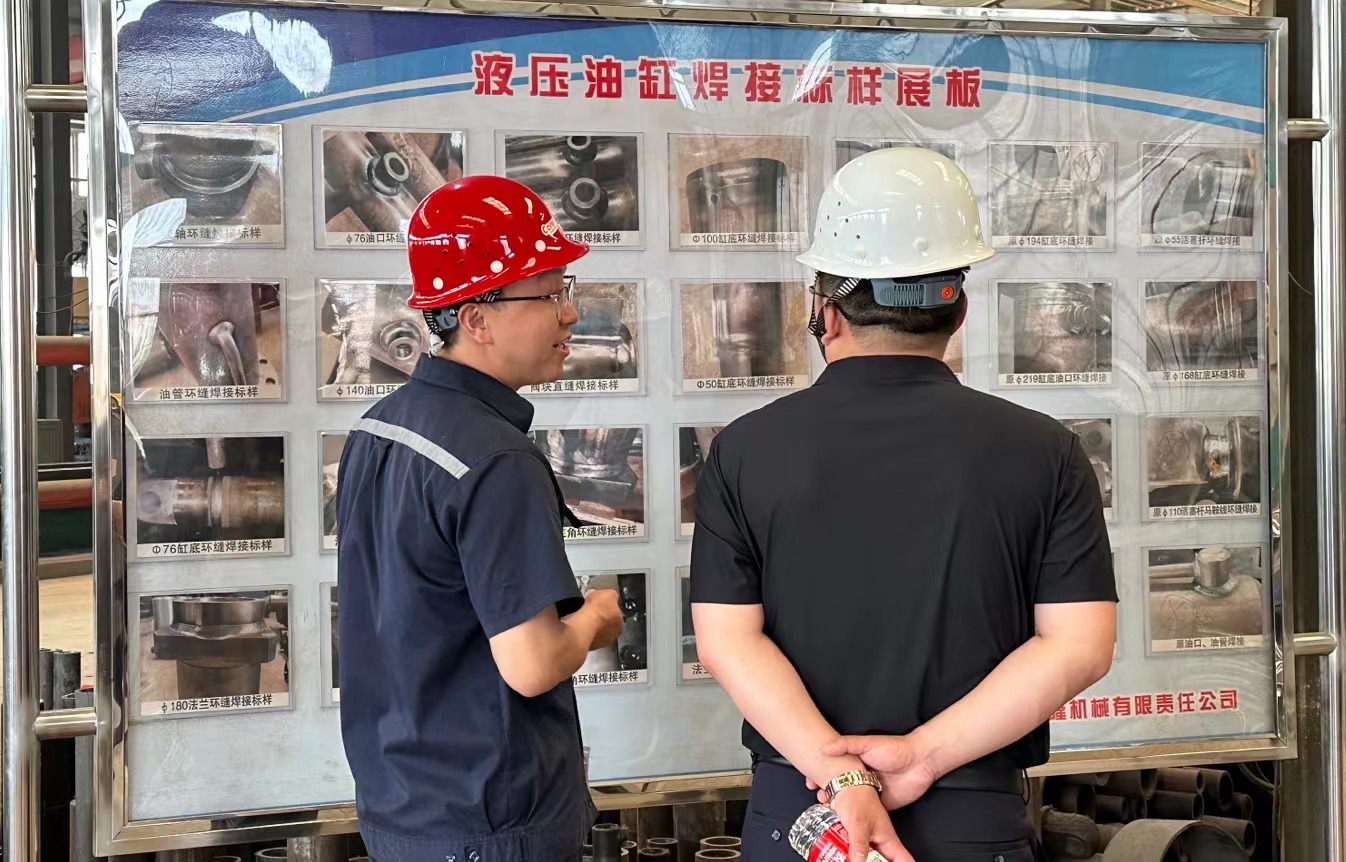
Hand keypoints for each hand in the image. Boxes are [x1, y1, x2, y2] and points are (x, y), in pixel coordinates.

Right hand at [582, 589, 622, 650]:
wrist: (584, 623)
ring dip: (592, 624)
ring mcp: (598, 643)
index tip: (602, 604)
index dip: (610, 609)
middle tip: (593, 609)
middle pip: (606, 624)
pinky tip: (580, 622)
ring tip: (585, 615)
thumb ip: (612, 596)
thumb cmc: (599, 610)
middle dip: (600, 617)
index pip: (617, 616)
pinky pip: (586, 634)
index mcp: (620, 626)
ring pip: (595, 630)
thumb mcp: (609, 594)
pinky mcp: (586, 645)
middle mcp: (611, 637)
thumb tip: (611, 597)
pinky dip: (583, 629)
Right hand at [809, 736, 937, 810]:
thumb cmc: (896, 749)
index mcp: (856, 764)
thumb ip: (846, 744)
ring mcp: (870, 794)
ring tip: (828, 808)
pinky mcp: (881, 806)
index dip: (820, 776)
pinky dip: (857, 819)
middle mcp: (861, 779)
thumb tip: (825, 747)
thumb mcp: (867, 743)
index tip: (810, 781)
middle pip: (840, 788)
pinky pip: (866, 815)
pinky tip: (847, 818)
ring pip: (850, 803)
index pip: (834, 771)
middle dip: (827, 793)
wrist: (921, 762)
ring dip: (840, 807)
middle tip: (818, 795)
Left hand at [828, 784, 911, 861]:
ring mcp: (868, 841)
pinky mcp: (855, 839)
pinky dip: (848, 856)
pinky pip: (854, 853)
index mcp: (889, 840)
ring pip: (866, 859)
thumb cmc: (857, 799)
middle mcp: (880, 843)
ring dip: (857, 860)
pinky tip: (839, 856)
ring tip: (845, 860)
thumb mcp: (859, 824)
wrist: (843, 787)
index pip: (904, 860)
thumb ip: (859, 845)